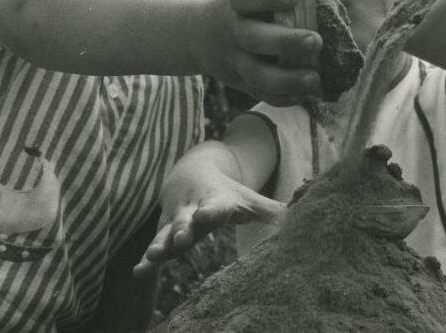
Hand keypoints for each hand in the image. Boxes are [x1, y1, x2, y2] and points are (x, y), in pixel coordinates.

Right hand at [132, 159, 285, 278]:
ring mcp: (175, 221)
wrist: (190, 173)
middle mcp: (192, 210)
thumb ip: (273, 211)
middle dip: (184, 230)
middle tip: (183, 239)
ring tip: (153, 256)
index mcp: (216, 202)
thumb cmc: (226, 194)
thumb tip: (306, 213)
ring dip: (160, 244)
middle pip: (187, 220)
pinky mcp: (163, 232)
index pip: (215, 207)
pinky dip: (146, 259)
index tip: (207, 215)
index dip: (211, 211)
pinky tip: (138, 272)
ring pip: (166, 233)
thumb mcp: (248, 200)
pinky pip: (154, 246)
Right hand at [195, 0, 322, 105]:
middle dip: (285, 42)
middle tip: (316, 42)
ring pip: (256, 73)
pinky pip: (258, 93)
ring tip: (315, 79)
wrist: (198, 35)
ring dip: (287, 79)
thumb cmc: (246, 10)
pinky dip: (281, 98)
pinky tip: (303, 96)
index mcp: (237, 3)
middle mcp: (233, 30)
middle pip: (253, 38)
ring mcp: (234, 59)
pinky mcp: (239, 81)